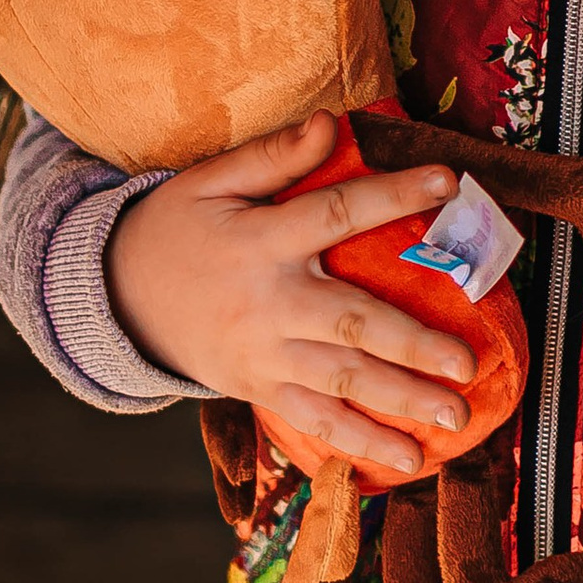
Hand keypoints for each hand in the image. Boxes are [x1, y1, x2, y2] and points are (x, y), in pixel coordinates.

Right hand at [104, 112, 479, 480]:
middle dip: (411, 346)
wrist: (116, 298)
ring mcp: (265, 356)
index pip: (336, 213)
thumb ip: (272, 157)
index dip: (392, 195)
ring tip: (454, 417)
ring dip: (400, 404)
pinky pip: (315, 421)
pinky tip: (406, 459)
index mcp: (261, 242)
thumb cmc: (174, 230)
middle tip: (465, 364)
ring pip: (341, 384)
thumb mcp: (209, 181)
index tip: (447, 182)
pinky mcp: (261, 390)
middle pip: (349, 326)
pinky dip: (360, 443)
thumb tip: (330, 124)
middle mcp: (269, 305)